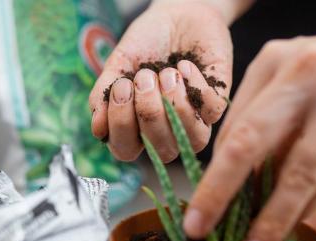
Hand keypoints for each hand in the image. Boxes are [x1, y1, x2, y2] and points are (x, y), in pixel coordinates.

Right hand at [89, 0, 234, 161]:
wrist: (178, 13)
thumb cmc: (146, 43)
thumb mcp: (118, 65)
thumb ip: (103, 96)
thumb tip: (98, 129)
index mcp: (138, 127)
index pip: (127, 151)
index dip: (122, 127)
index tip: (121, 88)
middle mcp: (168, 131)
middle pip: (162, 150)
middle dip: (148, 111)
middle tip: (144, 76)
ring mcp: (196, 119)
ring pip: (194, 139)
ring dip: (174, 103)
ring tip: (166, 72)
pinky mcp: (217, 102)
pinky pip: (211, 110)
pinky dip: (194, 84)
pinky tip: (185, 65)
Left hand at [183, 15, 315, 240]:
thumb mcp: (300, 73)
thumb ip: (268, 113)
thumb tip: (236, 176)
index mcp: (275, 59)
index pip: (233, 125)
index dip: (214, 171)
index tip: (201, 205)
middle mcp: (304, 74)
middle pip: (249, 142)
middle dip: (218, 192)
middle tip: (198, 228)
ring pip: (297, 171)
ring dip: (272, 218)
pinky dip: (313, 209)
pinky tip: (296, 229)